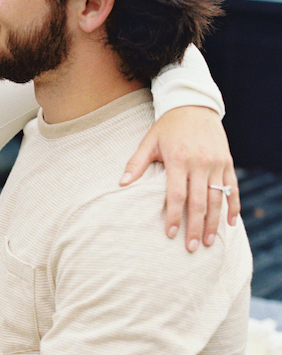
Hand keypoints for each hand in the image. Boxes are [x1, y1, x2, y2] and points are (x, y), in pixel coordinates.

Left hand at [120, 106, 239, 250]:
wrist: (194, 105)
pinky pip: (232, 188)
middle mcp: (200, 163)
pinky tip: (230, 223)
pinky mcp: (227, 162)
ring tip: (210, 242)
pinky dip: (233, 206)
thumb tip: (121, 183)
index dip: (173, 215)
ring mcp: (216, 163)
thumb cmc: (167, 127)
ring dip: (214, 222)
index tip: (170, 233)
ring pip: (217, 198)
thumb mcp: (149, 141)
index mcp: (179, 159)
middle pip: (199, 201)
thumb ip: (136, 163)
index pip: (176, 194)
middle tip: (192, 248)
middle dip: (196, 227)